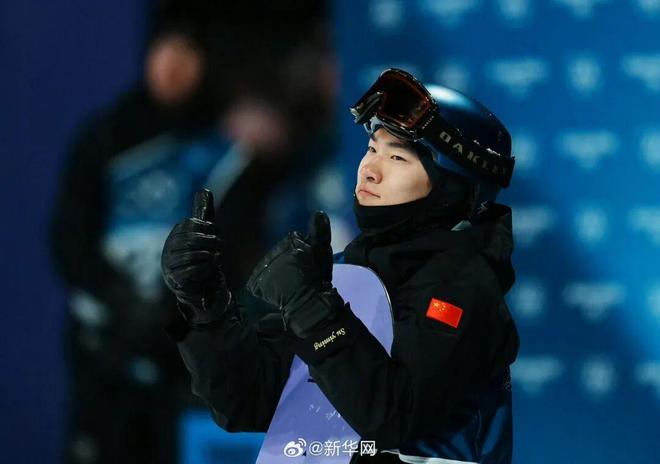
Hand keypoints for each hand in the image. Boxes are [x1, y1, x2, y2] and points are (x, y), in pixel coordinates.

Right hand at [161, 189, 229, 327]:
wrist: (198, 285)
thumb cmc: (201, 255)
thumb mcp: (204, 233)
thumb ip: (203, 213)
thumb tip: (204, 190)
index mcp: (176, 234)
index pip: (191, 224)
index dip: (208, 227)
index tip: (216, 233)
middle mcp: (169, 248)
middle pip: (192, 240)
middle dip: (211, 243)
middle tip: (221, 247)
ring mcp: (170, 264)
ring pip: (192, 255)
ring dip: (209, 257)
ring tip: (215, 259)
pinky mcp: (175, 280)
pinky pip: (191, 270)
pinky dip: (204, 269)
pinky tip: (209, 269)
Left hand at [247, 211, 343, 337]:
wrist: (309, 305)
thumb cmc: (318, 279)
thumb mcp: (322, 253)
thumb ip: (319, 232)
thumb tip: (319, 212)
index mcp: (294, 244)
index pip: (294, 241)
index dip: (302, 254)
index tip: (307, 265)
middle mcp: (277, 253)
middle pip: (281, 253)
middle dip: (288, 262)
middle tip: (299, 276)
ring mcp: (267, 268)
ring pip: (270, 265)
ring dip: (277, 273)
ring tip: (289, 284)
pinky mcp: (258, 283)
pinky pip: (258, 280)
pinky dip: (264, 285)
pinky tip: (277, 290)